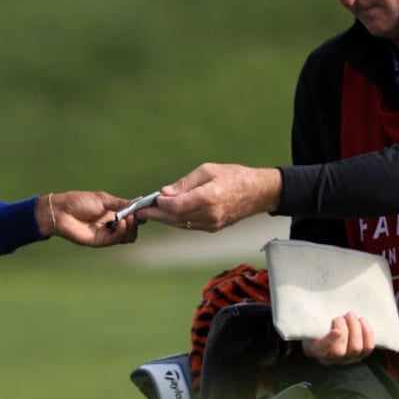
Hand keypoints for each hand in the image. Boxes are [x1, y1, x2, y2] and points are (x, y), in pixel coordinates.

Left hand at [38, 191, 139, 245]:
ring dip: (131, 228)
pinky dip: (122, 231)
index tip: (143, 208)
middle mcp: (112, 225)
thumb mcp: (103, 200)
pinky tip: (122, 222)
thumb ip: (121, 203)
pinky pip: (116, 240)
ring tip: (128, 218)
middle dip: (137, 222)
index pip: (132, 218)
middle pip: (133, 230)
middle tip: (135, 214)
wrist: (61, 211)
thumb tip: (139, 202)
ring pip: (127, 237)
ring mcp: (106, 234)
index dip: (139, 215)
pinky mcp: (100, 241)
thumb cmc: (79, 202)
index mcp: (113, 214)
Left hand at [138, 163, 281, 231]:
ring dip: (164, 219)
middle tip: (139, 211)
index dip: (160, 205)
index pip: (175, 207)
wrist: (259, 193)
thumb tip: (164, 193)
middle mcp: (209, 215)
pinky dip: (177, 220)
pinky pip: (189, 225)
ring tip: (150, 212)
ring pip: (180, 224)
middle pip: (174, 218)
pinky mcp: (213, 228)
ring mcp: (211, 224)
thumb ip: (184, 184)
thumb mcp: (208, 170)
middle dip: (155, 215)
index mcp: (208, 198)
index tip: (150, 199)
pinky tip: (168, 214)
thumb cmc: (234, 176)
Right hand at [300, 312, 374, 365]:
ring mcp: (347, 359)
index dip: (331, 341)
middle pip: (342, 350)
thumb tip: (305, 303)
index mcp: (316, 350)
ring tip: (351, 316)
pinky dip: (367, 333)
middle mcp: (332, 359)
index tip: (336, 331)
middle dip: (345, 330)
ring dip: (356, 329)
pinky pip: (368, 347)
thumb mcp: (310, 323)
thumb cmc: (317, 328)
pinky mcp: (360, 355)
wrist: (327, 336)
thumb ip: (311, 318)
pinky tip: (362, 321)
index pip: (323, 350)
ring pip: (356, 348)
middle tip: (344, 316)